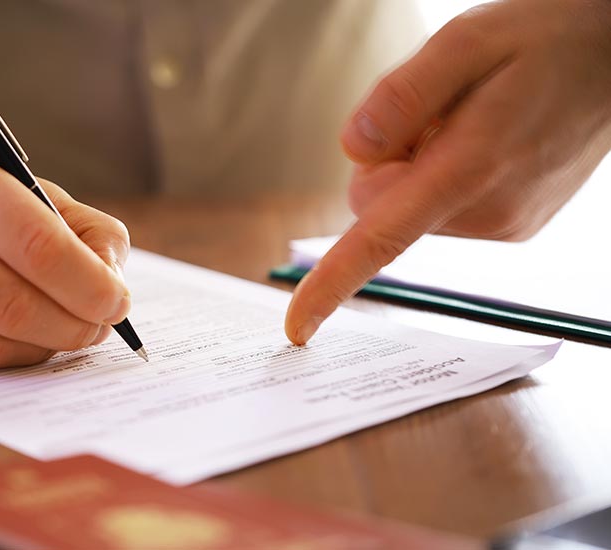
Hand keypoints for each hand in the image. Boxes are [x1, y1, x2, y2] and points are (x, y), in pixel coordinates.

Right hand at [0, 143, 130, 366]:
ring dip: (42, 347)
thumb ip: (79, 226)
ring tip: (61, 329)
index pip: (39, 247)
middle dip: (74, 326)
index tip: (118, 302)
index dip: (90, 285)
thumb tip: (113, 281)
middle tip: (98, 326)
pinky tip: (11, 333)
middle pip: (15, 306)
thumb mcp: (14, 184)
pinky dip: (2, 355)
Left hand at [285, 0, 610, 343]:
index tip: (299, 327)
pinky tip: (481, 138)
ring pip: (406, 206)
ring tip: (468, 120)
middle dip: (382, 162)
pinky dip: (441, 175)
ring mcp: (503, 224)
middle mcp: (489, 211)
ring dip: (415, 164)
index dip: (332, 283)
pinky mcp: (509, 225)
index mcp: (471, 167)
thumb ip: (402, 96)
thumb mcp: (465, 40)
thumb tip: (353, 150)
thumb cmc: (543, 38)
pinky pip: (438, 207)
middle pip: (375, 206)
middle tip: (432, 113)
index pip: (382, 238)